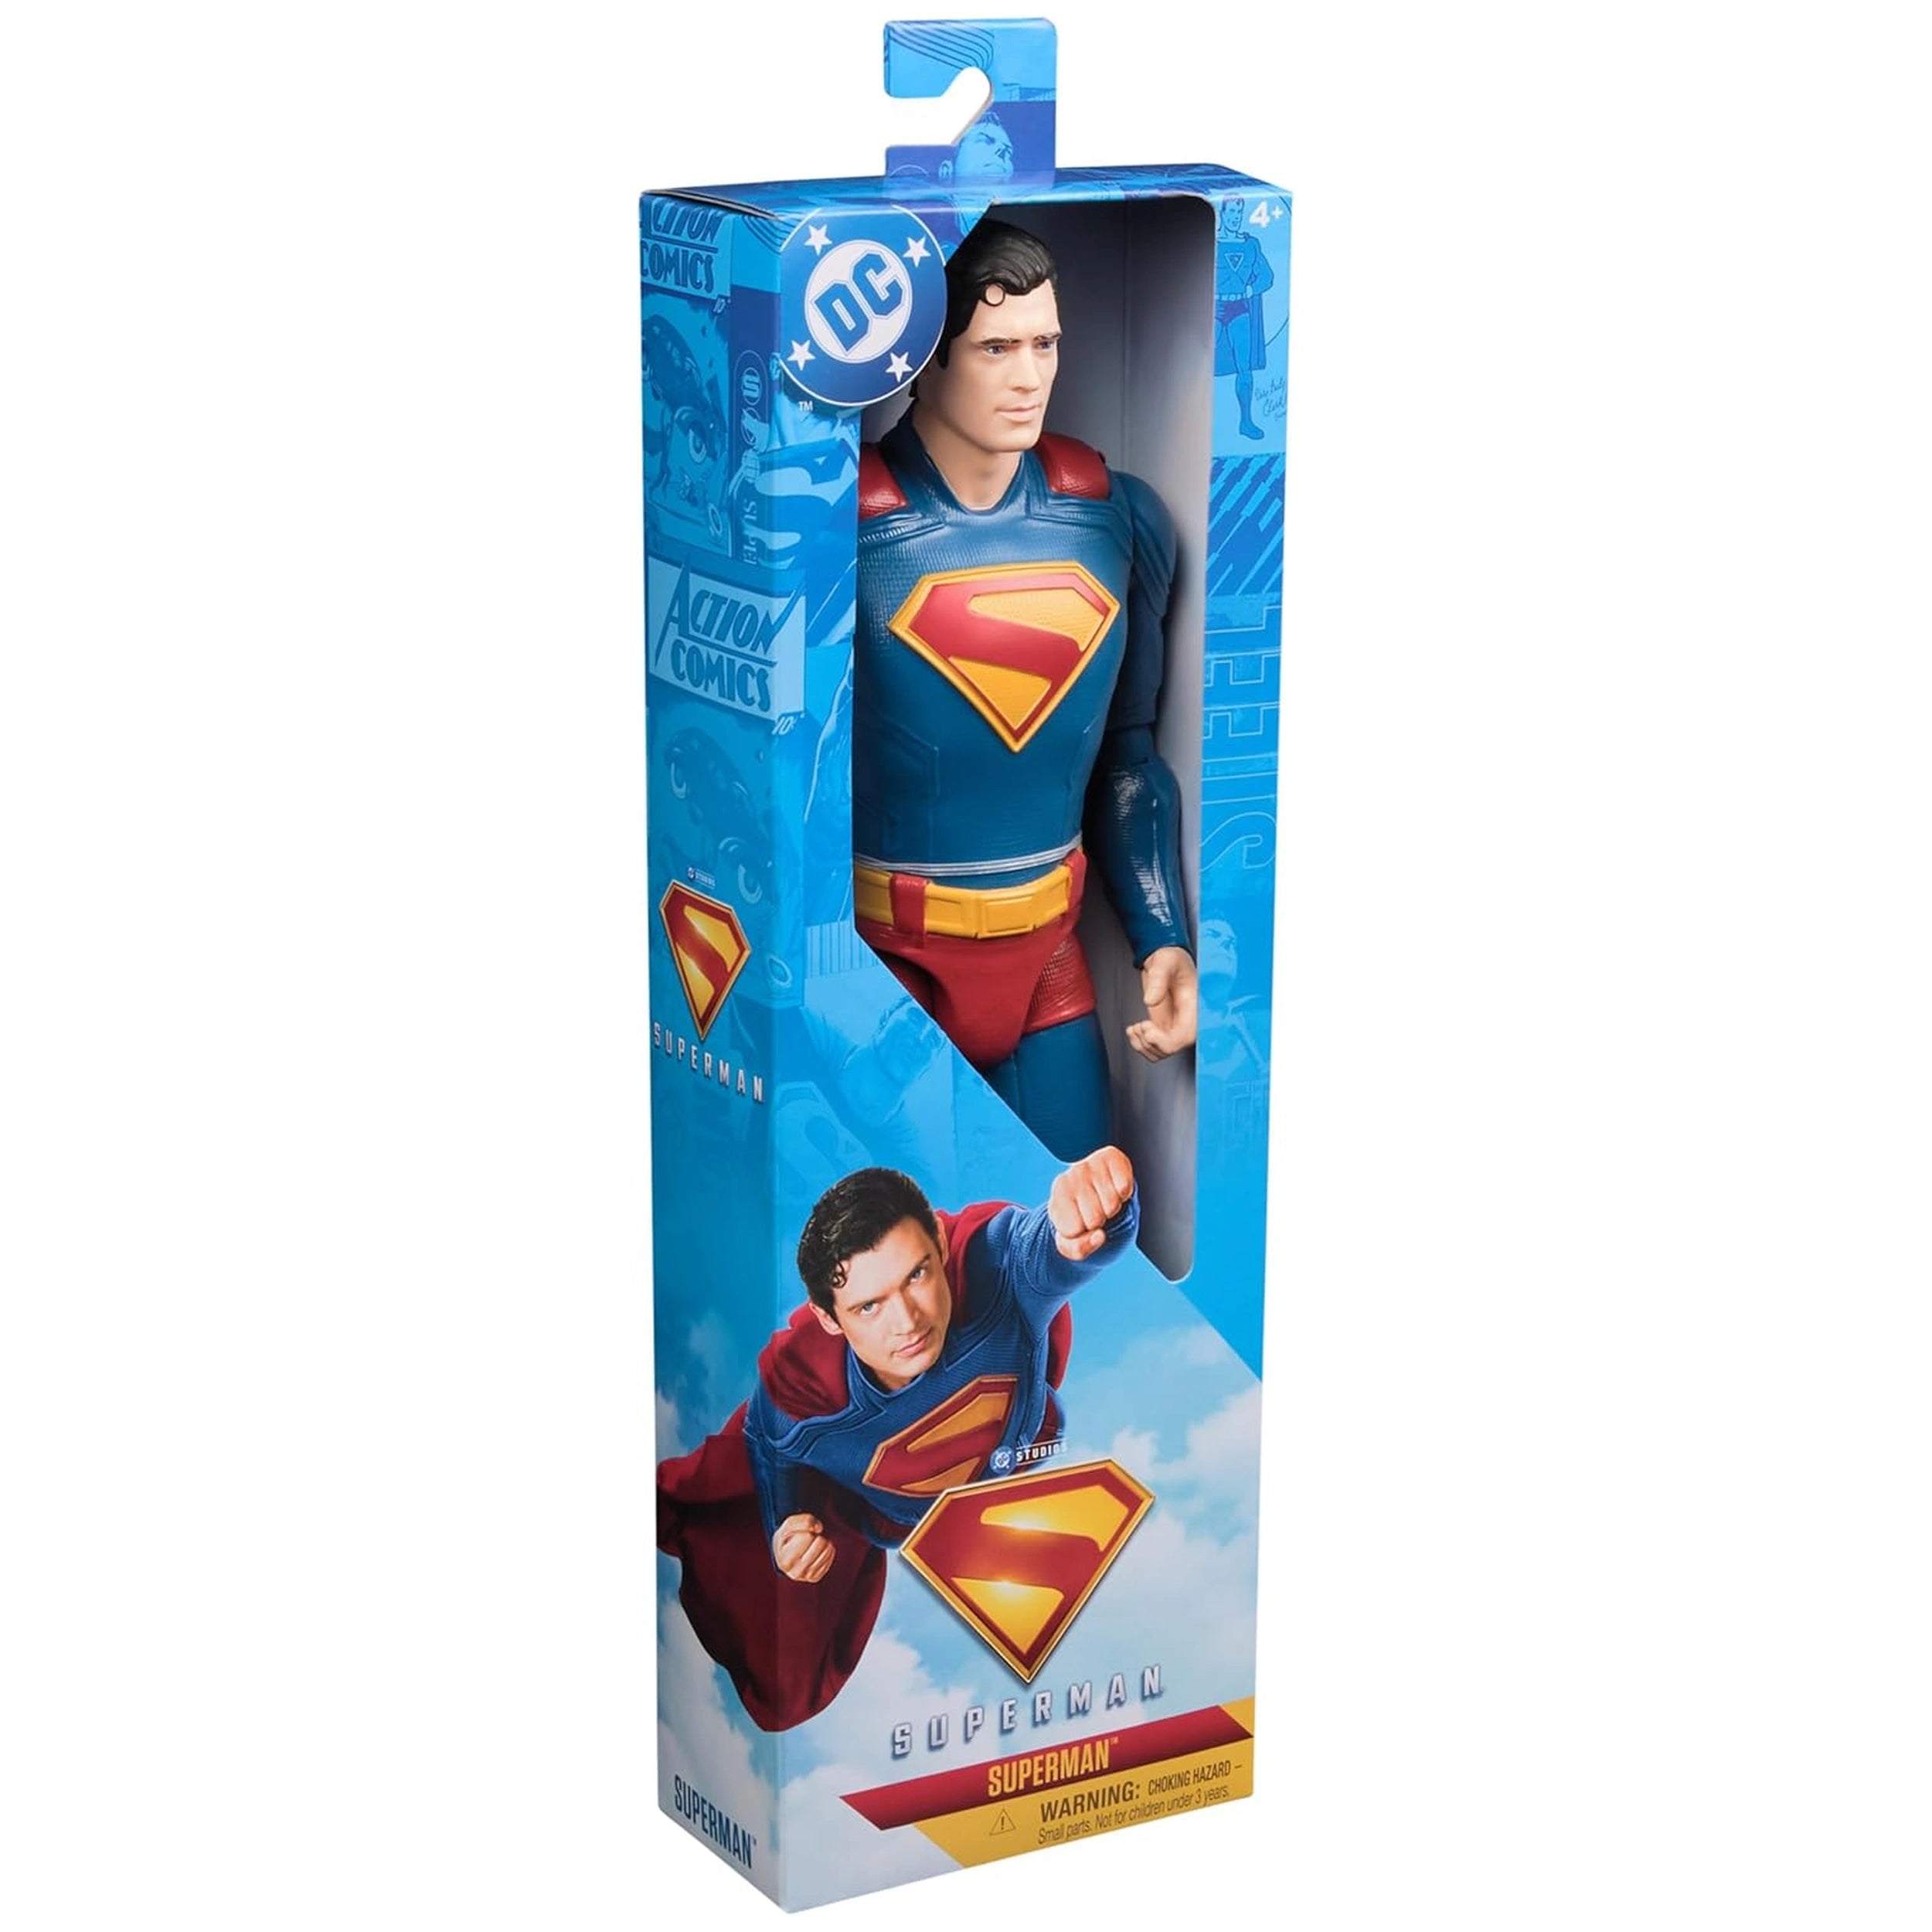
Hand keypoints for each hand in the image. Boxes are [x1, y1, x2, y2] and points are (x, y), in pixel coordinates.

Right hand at [772, 1513, 834, 1582]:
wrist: (785, 1553)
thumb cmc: (787, 1537)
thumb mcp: (789, 1524)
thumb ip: (803, 1521)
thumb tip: (818, 1528)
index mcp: (785, 1561)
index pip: (807, 1537)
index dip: (807, 1529)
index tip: (800, 1532)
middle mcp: (795, 1573)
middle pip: (819, 1544)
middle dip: (817, 1535)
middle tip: (809, 1537)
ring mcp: (806, 1577)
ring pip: (827, 1551)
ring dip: (824, 1541)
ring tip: (814, 1542)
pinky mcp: (815, 1578)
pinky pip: (830, 1558)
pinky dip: (827, 1550)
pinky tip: (818, 1549)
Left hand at [1048, 1146, 1134, 1259]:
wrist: (1096, 1199)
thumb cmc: (1080, 1221)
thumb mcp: (1070, 1243)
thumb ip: (1079, 1248)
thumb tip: (1100, 1236)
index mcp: (1058, 1194)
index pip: (1074, 1229)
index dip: (1082, 1233)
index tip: (1080, 1224)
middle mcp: (1072, 1174)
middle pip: (1095, 1218)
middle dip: (1098, 1222)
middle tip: (1096, 1212)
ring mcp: (1092, 1163)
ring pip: (1112, 1205)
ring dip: (1112, 1209)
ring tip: (1104, 1201)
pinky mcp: (1111, 1156)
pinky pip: (1125, 1186)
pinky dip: (1125, 1194)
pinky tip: (1116, 1189)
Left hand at [1126, 946, 1197, 1061]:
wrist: (1164, 959)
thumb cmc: (1171, 958)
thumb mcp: (1165, 962)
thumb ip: (1158, 979)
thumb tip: (1149, 1000)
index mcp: (1194, 1007)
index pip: (1185, 1037)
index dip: (1165, 1042)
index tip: (1147, 1029)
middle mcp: (1187, 1021)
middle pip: (1172, 1049)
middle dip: (1150, 1043)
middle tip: (1139, 1025)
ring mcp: (1175, 1026)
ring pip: (1161, 1053)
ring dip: (1142, 1045)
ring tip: (1134, 1027)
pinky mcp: (1164, 1028)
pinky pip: (1153, 1047)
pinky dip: (1139, 1044)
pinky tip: (1133, 1029)